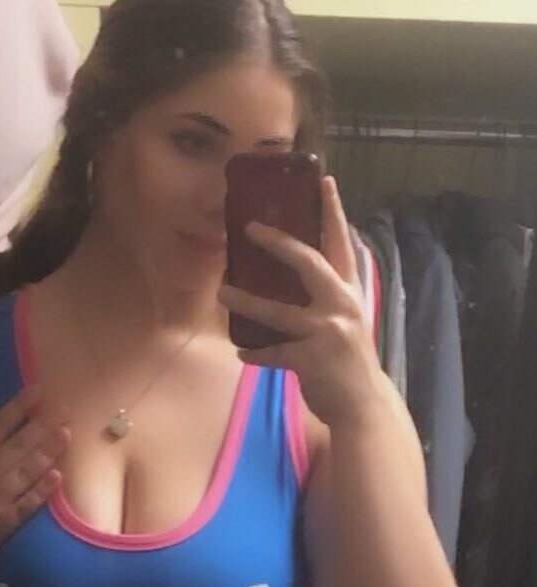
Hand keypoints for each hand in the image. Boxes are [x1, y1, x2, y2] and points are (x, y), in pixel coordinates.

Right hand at [0, 382, 69, 586]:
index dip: (18, 407)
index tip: (39, 391)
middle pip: (17, 446)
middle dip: (42, 425)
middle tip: (65, 409)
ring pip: (25, 472)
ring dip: (47, 452)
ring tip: (67, 434)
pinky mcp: (2, 525)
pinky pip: (25, 505)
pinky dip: (41, 491)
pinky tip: (57, 477)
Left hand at [219, 176, 387, 430]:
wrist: (364, 406)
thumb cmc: (352, 363)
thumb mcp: (349, 322)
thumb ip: (330, 299)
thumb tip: (299, 280)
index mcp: (350, 292)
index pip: (342, 244)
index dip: (334, 211)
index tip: (323, 180)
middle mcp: (341, 305)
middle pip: (308, 262)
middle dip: (278, 243)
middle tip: (250, 228)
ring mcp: (326, 332)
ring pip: (277, 311)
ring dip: (245, 300)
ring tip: (222, 291)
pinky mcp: (310, 359)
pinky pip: (272, 352)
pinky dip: (255, 353)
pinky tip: (242, 351)